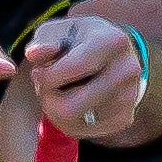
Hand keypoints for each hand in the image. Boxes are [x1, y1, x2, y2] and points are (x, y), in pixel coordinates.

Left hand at [21, 13, 149, 141]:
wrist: (113, 54)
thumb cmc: (79, 40)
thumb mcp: (60, 31)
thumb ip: (44, 41)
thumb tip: (33, 54)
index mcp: (113, 41)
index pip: (71, 70)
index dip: (45, 75)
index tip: (40, 70)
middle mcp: (127, 70)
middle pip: (68, 107)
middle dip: (47, 98)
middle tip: (47, 86)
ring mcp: (128, 97)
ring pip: (71, 122)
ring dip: (55, 109)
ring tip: (60, 90)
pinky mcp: (124, 118)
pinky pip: (81, 131)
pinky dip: (68, 120)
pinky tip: (72, 101)